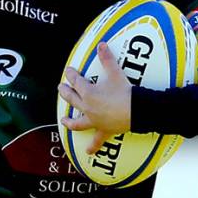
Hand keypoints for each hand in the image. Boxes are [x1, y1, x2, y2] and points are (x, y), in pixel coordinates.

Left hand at [57, 39, 131, 153]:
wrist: (137, 111)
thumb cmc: (125, 92)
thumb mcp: (115, 73)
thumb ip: (107, 58)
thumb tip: (101, 44)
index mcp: (88, 93)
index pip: (76, 81)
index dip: (71, 75)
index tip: (68, 71)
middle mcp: (87, 108)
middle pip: (72, 99)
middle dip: (65, 93)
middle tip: (60, 88)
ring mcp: (94, 120)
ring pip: (77, 122)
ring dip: (69, 121)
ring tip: (64, 120)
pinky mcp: (103, 130)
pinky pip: (97, 140)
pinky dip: (93, 146)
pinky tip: (88, 152)